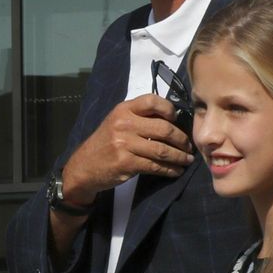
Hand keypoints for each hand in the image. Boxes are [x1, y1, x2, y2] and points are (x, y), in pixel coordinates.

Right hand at [61, 95, 193, 199]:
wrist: (84, 166)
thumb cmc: (105, 143)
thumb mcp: (117, 122)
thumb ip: (139, 117)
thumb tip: (172, 119)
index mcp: (123, 110)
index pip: (152, 101)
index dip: (170, 109)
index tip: (178, 120)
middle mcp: (124, 124)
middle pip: (164, 128)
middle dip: (181, 139)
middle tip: (188, 146)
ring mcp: (124, 144)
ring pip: (162, 150)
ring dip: (179, 156)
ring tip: (187, 160)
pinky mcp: (126, 163)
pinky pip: (155, 166)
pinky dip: (170, 170)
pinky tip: (176, 171)